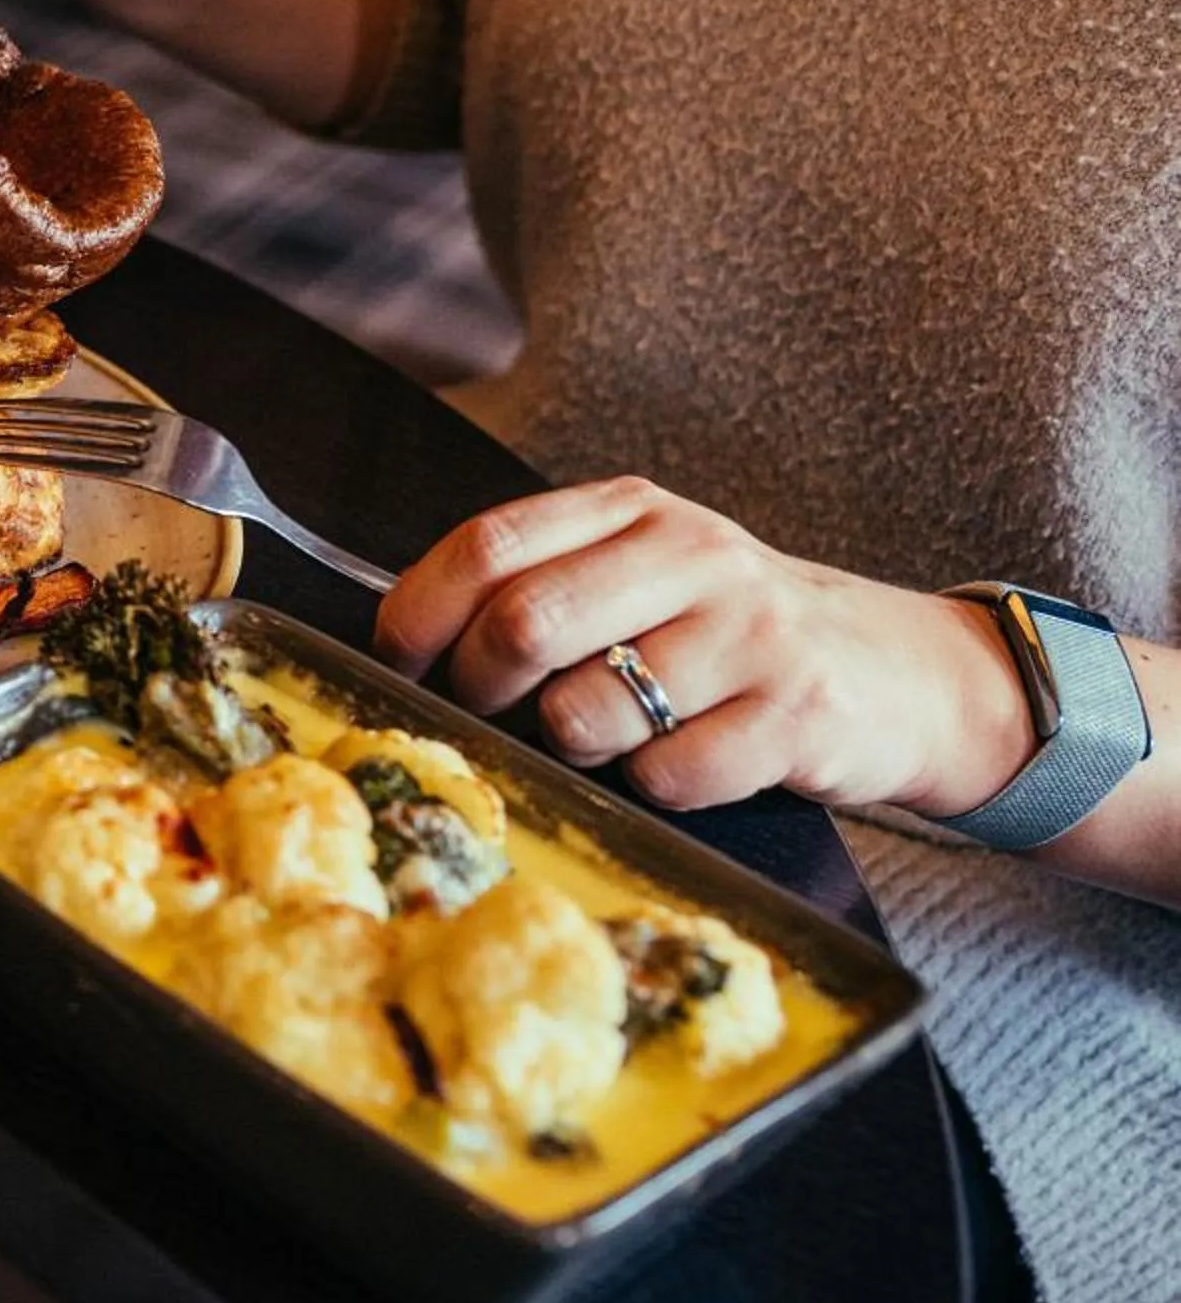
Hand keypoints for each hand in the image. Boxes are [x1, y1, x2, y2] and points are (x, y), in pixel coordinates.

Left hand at [372, 477, 1035, 817]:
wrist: (904, 674)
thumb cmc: (733, 635)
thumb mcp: (645, 577)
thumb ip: (544, 583)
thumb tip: (405, 639)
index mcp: (635, 514)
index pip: (489, 544)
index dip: (418, 613)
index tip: (397, 663)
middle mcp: (692, 557)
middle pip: (521, 625)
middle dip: (479, 690)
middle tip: (491, 716)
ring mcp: (748, 634)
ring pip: (584, 712)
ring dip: (571, 748)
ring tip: (612, 736)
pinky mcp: (795, 715)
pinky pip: (664, 776)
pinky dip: (652, 789)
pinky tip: (686, 763)